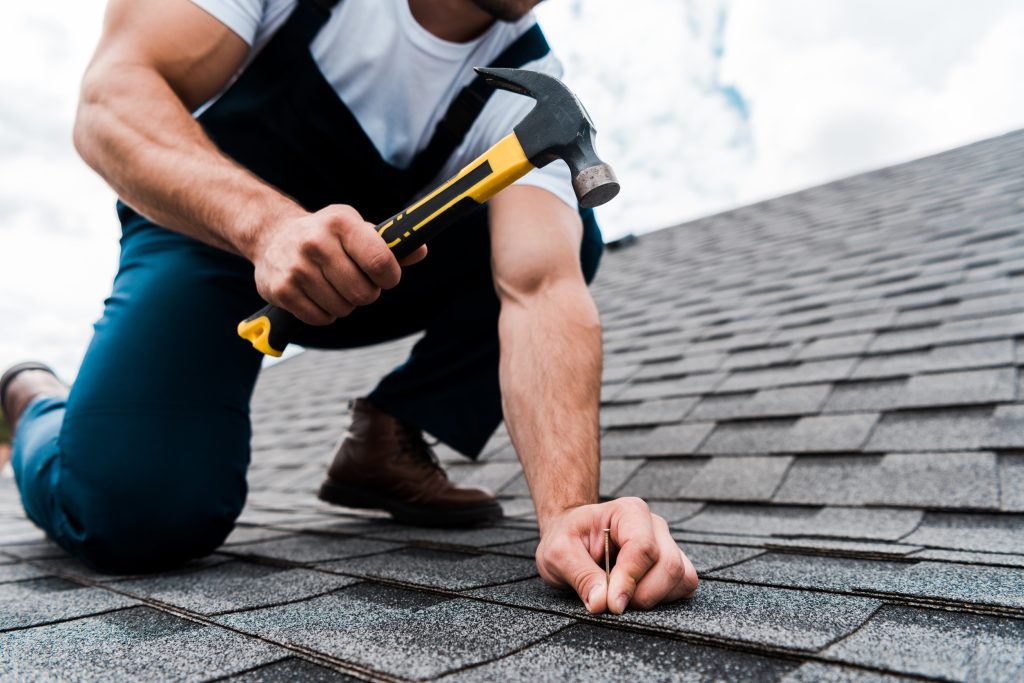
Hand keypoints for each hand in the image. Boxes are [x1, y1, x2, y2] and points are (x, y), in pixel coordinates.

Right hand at [250, 205, 426, 324]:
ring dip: (344, 303)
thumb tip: (420, 251)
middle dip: (366, 293)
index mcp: (340, 223)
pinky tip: (317, 295)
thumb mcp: (357, 229)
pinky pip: (320, 319)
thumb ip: (389, 244)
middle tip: (354, 281)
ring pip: (343, 308)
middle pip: (363, 293)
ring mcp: (297, 267)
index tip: (386, 277)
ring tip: (332, 285)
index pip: (380, 262)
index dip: (390, 277)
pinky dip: (324, 313)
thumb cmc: (326, 235)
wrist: (272, 236)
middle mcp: (316, 242)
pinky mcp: (282, 290)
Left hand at [535, 497, 697, 613]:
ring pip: (682, 577)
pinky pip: (684, 586)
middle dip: (643, 594)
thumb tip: (601, 602)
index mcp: (628, 512)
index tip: (612, 604)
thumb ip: (580, 576)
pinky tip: (637, 597)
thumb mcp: (559, 554)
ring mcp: (667, 544)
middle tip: (613, 604)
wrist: (573, 537)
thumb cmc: (567, 539)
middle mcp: (654, 526)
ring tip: (623, 597)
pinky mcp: (672, 565)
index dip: (629, 580)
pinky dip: (665, 599)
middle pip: (669, 565)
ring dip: (655, 598)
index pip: (642, 547)